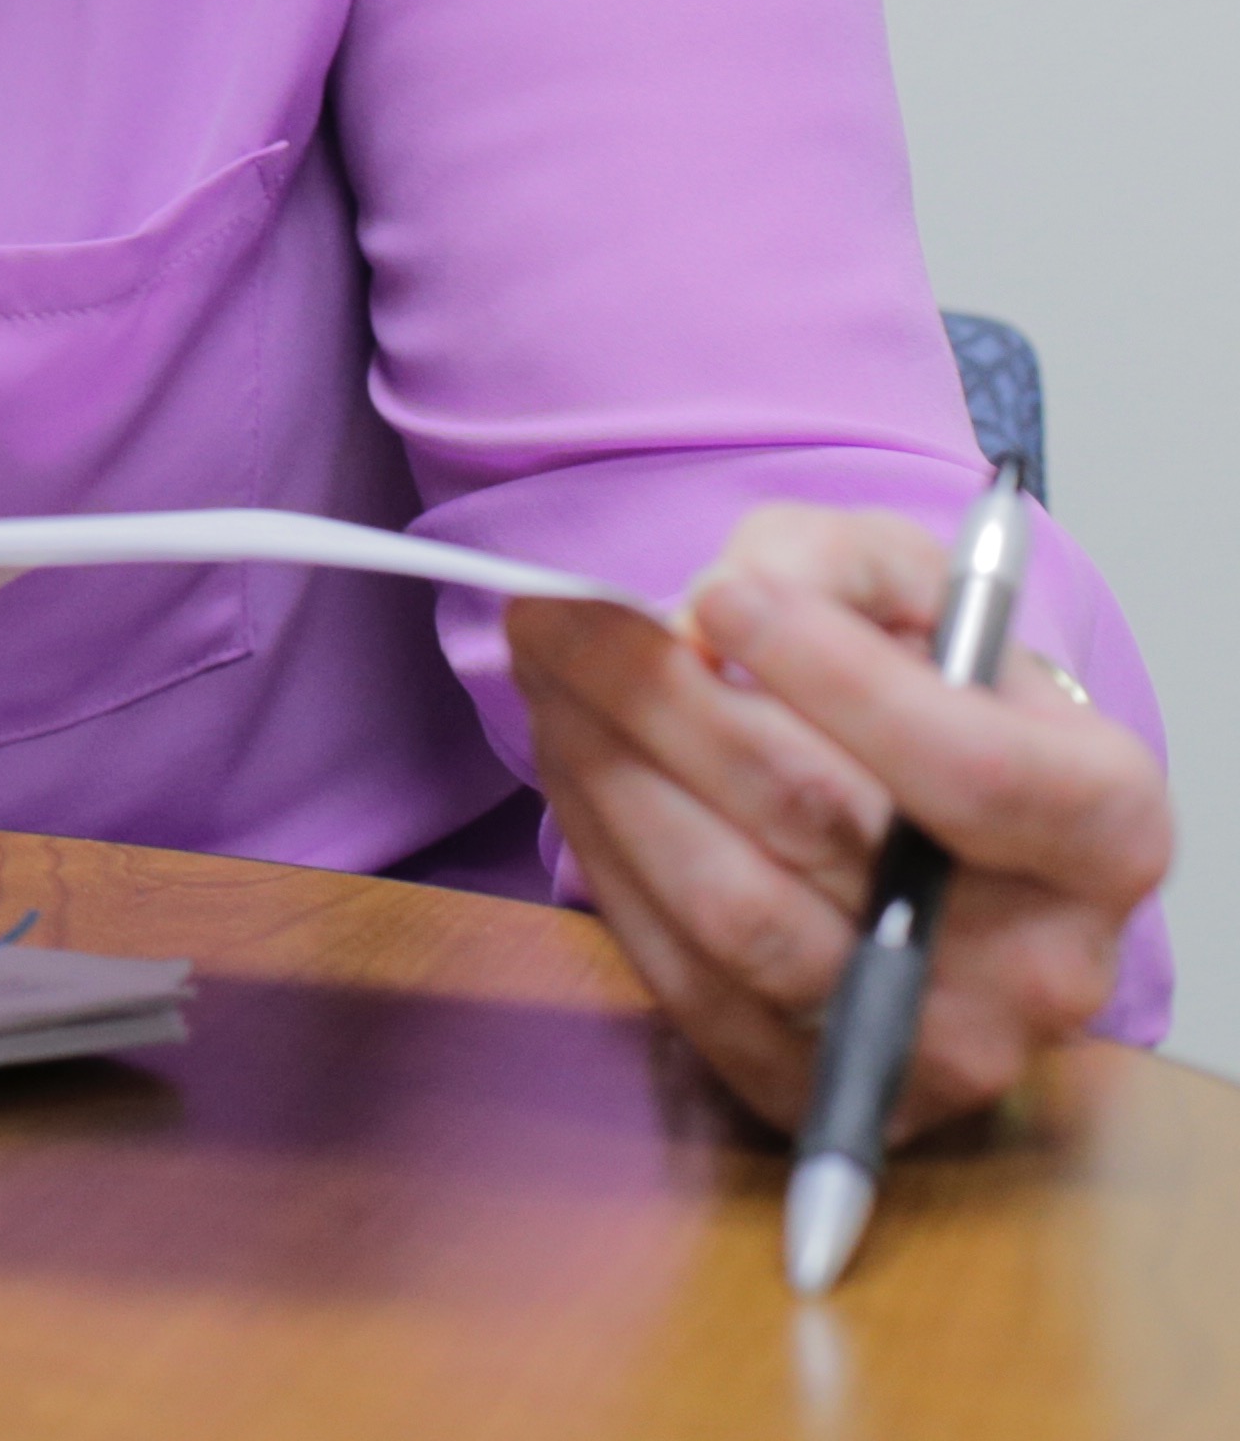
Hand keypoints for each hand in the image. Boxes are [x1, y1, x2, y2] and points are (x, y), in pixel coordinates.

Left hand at [512, 501, 1168, 1138]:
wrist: (937, 831)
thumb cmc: (932, 695)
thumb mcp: (918, 591)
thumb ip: (827, 566)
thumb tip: (706, 607)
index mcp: (1105, 826)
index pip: (966, 763)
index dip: (828, 673)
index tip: (718, 593)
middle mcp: (1043, 960)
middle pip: (817, 822)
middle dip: (659, 699)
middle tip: (556, 615)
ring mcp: (933, 1045)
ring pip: (730, 908)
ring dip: (605, 773)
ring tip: (547, 679)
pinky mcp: (818, 1087)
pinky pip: (680, 973)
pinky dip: (605, 854)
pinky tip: (573, 765)